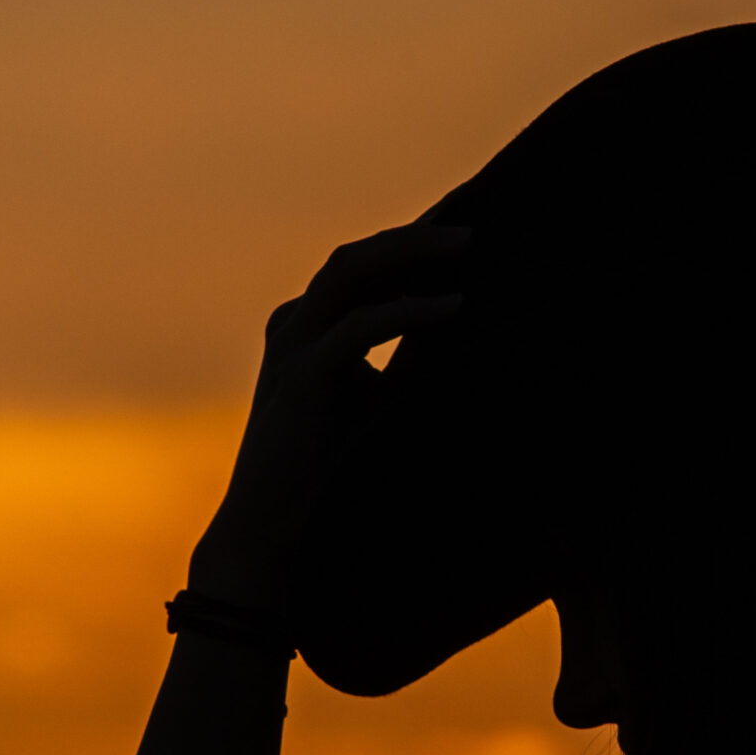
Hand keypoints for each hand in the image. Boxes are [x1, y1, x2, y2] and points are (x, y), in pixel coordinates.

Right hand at [189, 221, 468, 610]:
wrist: (272, 536)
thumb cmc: (333, 476)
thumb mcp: (383, 405)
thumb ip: (415, 366)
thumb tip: (481, 340)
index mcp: (312, 326)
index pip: (368, 266)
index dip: (419, 239)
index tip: (476, 218)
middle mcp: (297, 324)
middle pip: (361, 255)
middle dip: (421, 233)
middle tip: (482, 223)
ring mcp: (294, 345)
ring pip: (352, 271)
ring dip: (415, 252)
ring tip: (473, 245)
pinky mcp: (302, 377)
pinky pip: (359, 326)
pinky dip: (411, 311)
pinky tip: (457, 308)